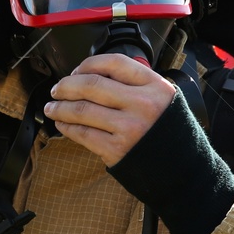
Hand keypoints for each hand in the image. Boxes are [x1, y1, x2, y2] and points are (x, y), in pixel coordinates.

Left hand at [43, 53, 177, 166]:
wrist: (181, 169)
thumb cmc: (167, 132)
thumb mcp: (162, 99)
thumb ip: (135, 84)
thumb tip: (93, 76)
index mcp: (154, 86)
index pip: (114, 63)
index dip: (88, 64)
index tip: (75, 71)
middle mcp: (142, 104)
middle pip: (91, 85)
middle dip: (66, 86)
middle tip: (56, 89)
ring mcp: (128, 127)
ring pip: (82, 110)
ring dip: (60, 108)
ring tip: (52, 107)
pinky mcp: (116, 149)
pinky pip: (83, 133)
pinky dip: (67, 127)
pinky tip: (62, 124)